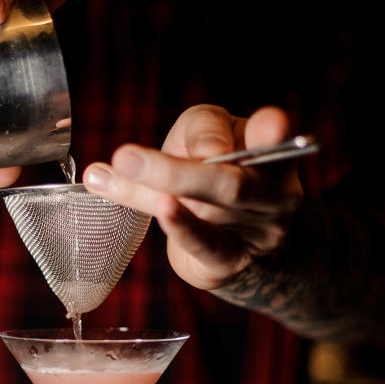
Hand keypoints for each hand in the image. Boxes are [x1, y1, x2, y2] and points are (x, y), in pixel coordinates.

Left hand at [81, 105, 303, 290]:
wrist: (225, 234)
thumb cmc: (208, 166)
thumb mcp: (201, 133)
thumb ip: (199, 133)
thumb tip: (198, 153)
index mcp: (271, 147)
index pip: (272, 133)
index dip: (274, 129)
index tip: (271, 124)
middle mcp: (276, 190)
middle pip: (231, 181)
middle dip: (176, 172)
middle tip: (124, 156)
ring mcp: (261, 230)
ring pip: (206, 209)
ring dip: (151, 192)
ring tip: (107, 177)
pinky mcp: (235, 259)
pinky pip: (206, 244)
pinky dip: (182, 227)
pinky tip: (162, 210)